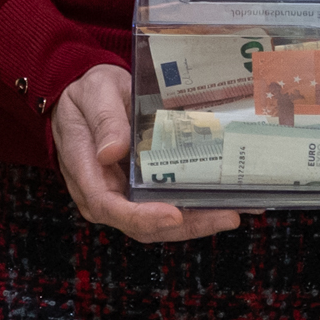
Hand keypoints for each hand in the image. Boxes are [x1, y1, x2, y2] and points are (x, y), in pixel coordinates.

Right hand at [51, 63, 241, 243]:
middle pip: (142, 224)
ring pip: (160, 221)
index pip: (110, 206)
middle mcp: (105, 192)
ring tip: (234, 211)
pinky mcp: (142, 190)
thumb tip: (111, 151)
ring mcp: (124, 195)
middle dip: (186, 225)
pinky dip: (196, 207)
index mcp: (86, 171)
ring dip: (198, 220)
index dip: (143, 217)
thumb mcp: (94, 94)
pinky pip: (168, 205)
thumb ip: (104, 120)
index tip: (174, 215)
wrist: (88, 97)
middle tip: (225, 216)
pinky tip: (226, 200)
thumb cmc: (88, 95)